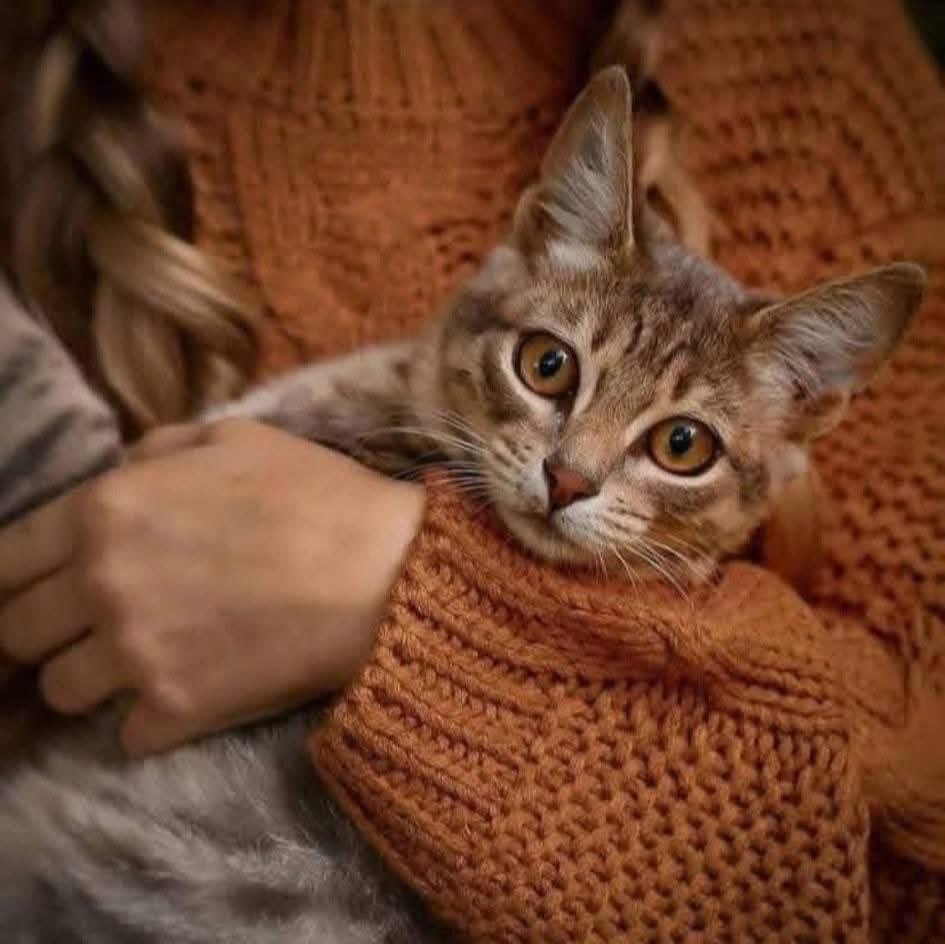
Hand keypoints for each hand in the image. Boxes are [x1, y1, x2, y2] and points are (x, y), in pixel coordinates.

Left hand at [0, 420, 424, 754]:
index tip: (37, 588)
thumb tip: (122, 472)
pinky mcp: (178, 709)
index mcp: (106, 510)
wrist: (385, 573)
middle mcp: (103, 584)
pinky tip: (192, 689)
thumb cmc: (317, 496)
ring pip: (61, 690)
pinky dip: (153, 717)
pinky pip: (127, 734)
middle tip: (95, 622)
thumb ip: (158, 449)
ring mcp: (135, 654)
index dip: (14, 577)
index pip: (4, 559)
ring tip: (148, 658)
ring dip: (94, 677)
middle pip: (18, 631)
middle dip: (48, 627)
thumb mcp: (237, 438)